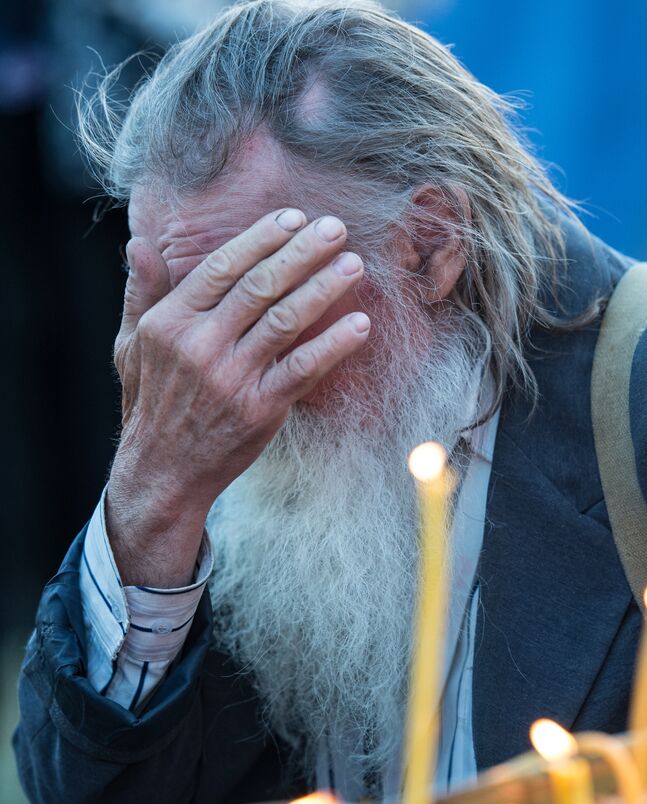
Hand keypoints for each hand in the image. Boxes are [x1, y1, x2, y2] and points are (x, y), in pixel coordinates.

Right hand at [106, 208, 369, 585]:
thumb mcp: (131, 345)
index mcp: (171, 323)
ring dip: (324, 288)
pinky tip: (360, 324)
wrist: (164, 472)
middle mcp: (201, 345)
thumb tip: (138, 244)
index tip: (293, 217)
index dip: (262, 238)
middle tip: (336, 228)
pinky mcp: (260, 409)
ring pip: (287, 320)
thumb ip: (141, 294)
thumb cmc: (151, 403)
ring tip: (353, 264)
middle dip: (302, 252)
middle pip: (261, 286)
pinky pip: (304, 369)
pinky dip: (334, 345)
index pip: (222, 267)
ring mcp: (232, 378)